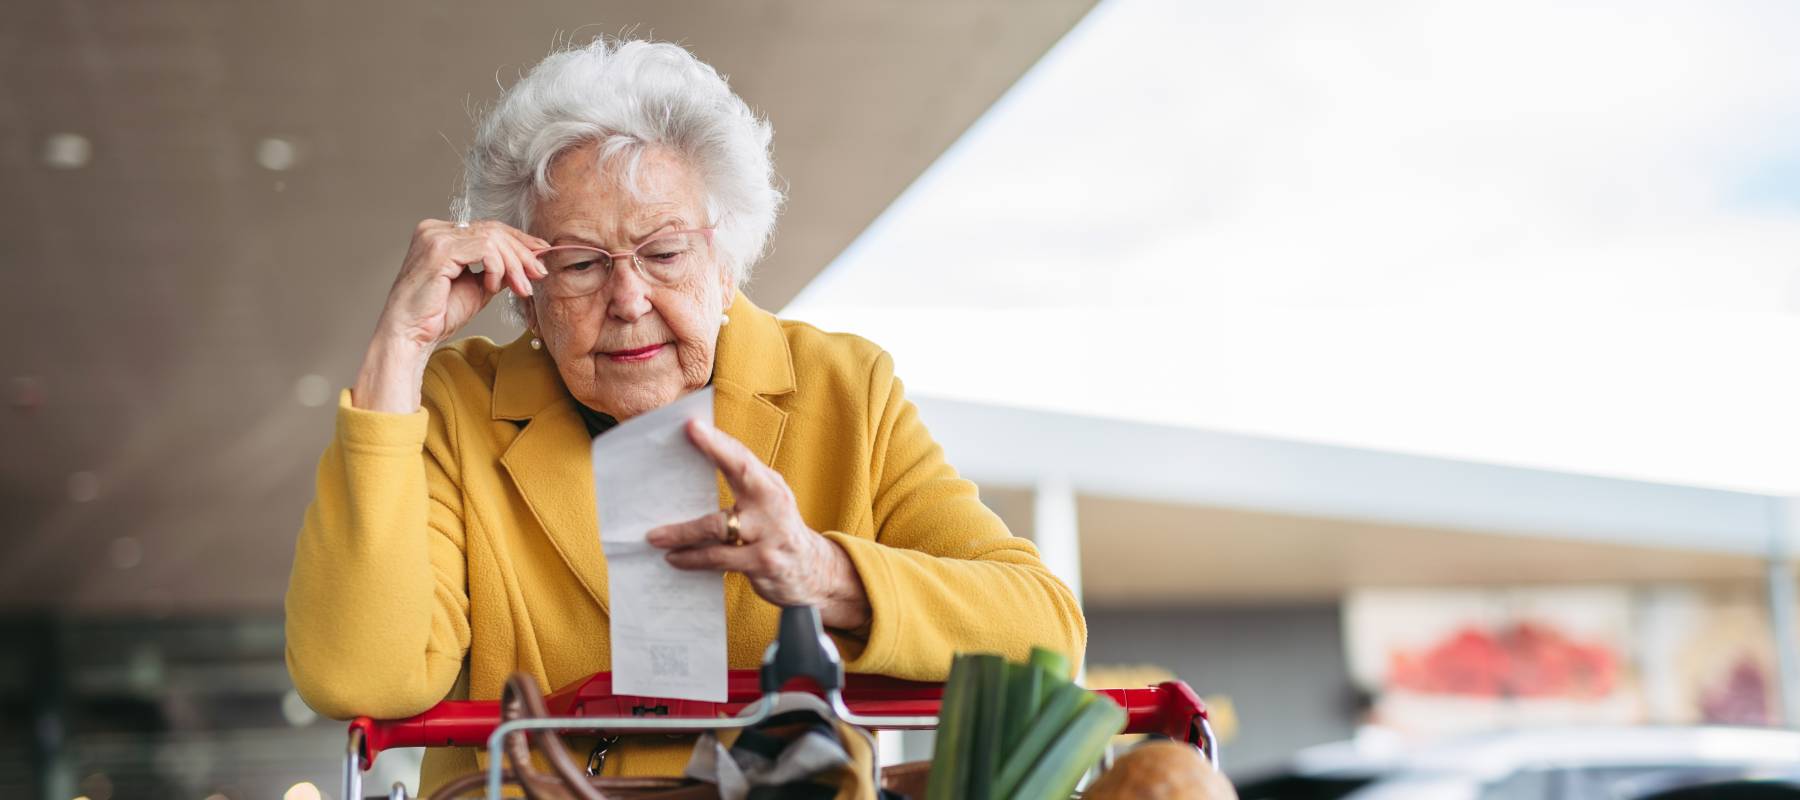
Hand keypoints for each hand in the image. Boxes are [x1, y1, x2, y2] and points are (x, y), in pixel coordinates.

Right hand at [352, 219, 549, 411]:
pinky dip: (497, 268)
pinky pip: (485, 249)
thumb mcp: (478, 287)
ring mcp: (435, 236)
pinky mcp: (439, 250)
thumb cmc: (438, 315)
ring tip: (521, 288)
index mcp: (441, 234)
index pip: (488, 228)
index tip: (541, 255)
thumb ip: (499, 270)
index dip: (518, 240)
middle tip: (539, 273)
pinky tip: (492, 287)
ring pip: (492, 238)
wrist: (411, 336)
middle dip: (522, 253)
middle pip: (493, 229)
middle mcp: (435, 229)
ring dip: (514, 264)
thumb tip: (530, 261)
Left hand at [646, 420, 871, 630]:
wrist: (814, 572)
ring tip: (655, 536)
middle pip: (740, 474)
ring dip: (681, 532)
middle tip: (679, 445)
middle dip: (712, 453)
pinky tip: (674, 558)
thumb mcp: (768, 505)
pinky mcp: (762, 563)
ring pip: (717, 527)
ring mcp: (769, 534)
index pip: (742, 457)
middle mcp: (773, 504)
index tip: (692, 425)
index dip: (718, 441)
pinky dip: (692, 559)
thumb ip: (743, 488)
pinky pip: (719, 559)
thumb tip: (693, 472)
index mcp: (770, 486)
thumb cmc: (778, 532)